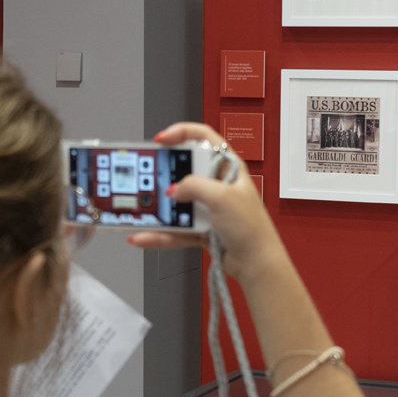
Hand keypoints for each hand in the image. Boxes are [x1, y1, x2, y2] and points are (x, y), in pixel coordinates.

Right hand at [127, 122, 291, 287]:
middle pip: (185, 171)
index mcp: (228, 168)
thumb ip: (194, 186)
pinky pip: (176, 228)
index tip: (161, 139)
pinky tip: (146, 236)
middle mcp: (218, 185)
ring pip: (177, 203)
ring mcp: (209, 208)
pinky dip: (160, 234)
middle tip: (147, 176)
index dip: (181, 133)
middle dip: (164, 175)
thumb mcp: (222, 197)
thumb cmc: (251, 227)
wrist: (256, 263)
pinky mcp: (201, 229)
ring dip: (158, 209)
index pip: (204, 138)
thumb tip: (173, 190)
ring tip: (141, 211)